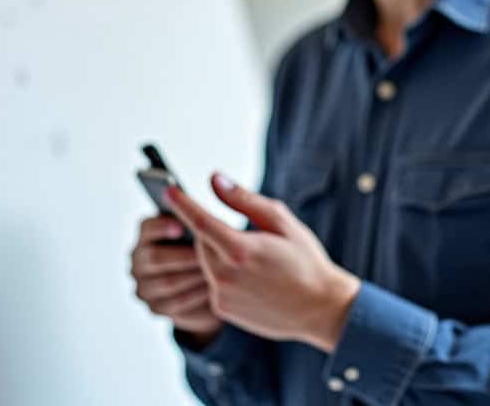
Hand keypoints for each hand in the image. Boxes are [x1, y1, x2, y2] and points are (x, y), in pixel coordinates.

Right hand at [129, 215, 223, 342]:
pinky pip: (176, 302)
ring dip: (194, 275)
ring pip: (167, 282)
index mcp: (147, 235)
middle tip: (211, 254)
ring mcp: (144, 286)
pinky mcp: (156, 308)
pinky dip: (197, 294)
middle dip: (184, 255)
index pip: (147, 227)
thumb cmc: (209, 249)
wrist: (211, 286)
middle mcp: (139, 261)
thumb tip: (206, 207)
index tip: (181, 227)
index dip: (162, 226)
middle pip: (154, 257)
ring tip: (218, 271)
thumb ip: (199, 220)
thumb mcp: (204, 232)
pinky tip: (214, 289)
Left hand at [166, 174, 360, 352]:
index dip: (183, 204)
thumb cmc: (305, 260)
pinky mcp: (223, 310)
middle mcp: (226, 276)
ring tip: (253, 262)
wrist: (320, 308)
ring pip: (206, 263)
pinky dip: (225, 276)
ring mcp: (222, 296)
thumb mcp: (281, 221)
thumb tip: (214, 180)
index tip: (168, 191)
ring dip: (219, 255)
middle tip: (246, 236)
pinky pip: (213, 284)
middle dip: (214, 233)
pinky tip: (252, 281)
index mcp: (240, 250)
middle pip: (202, 242)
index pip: (200, 221)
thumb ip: (243, 200)